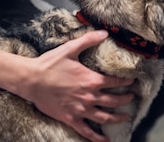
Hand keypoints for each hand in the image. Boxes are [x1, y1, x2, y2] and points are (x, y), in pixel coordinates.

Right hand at [20, 31, 134, 141]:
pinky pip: (87, 131)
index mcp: (91, 80)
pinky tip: (106, 140)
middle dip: (126, 99)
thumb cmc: (50, 64)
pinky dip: (97, 138)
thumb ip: (89, 40)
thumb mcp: (70, 48)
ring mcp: (81, 110)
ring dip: (118, 118)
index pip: (115, 82)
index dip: (126, 82)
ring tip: (126, 117)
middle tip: (132, 97)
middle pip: (114, 101)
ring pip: (105, 117)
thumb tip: (105, 32)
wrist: (31, 80)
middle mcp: (89, 97)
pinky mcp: (71, 119)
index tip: (132, 82)